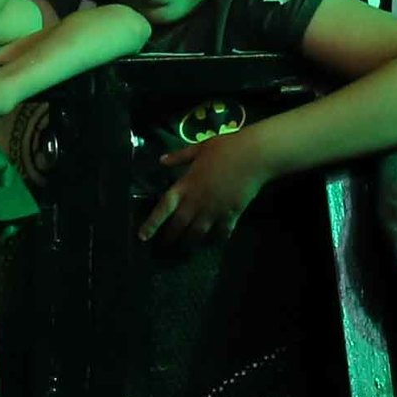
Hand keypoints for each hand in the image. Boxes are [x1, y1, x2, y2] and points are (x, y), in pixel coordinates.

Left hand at [142, 128, 273, 245]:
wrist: (253, 156)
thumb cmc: (225, 148)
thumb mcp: (199, 148)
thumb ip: (180, 157)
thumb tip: (161, 161)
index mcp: (186, 185)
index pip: (164, 207)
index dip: (152, 223)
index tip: (142, 236)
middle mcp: (197, 201)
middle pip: (179, 225)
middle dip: (170, 238)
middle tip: (164, 246)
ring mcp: (214, 210)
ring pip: (197, 233)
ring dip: (189, 242)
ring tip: (185, 248)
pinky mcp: (231, 215)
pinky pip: (221, 232)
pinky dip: (217, 238)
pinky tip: (215, 241)